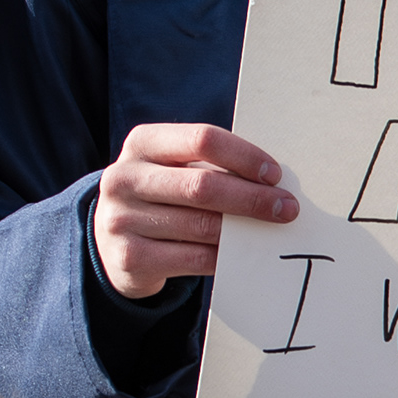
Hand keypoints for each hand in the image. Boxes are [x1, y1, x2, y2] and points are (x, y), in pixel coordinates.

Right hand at [95, 122, 293, 297]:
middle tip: (287, 208)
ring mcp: (122, 220)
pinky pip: (193, 258)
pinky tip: (245, 254)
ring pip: (200, 225)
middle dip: (252, 198)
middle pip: (202, 186)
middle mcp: (125, 178)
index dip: (244, 156)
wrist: (110, 241)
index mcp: (142, 143)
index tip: (274, 174)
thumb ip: (211, 166)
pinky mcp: (130, 258)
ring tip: (273, 231)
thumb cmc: (161, 195)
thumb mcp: (173, 168)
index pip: (202, 140)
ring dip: (244, 230)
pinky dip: (225, 256)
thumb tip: (272, 182)